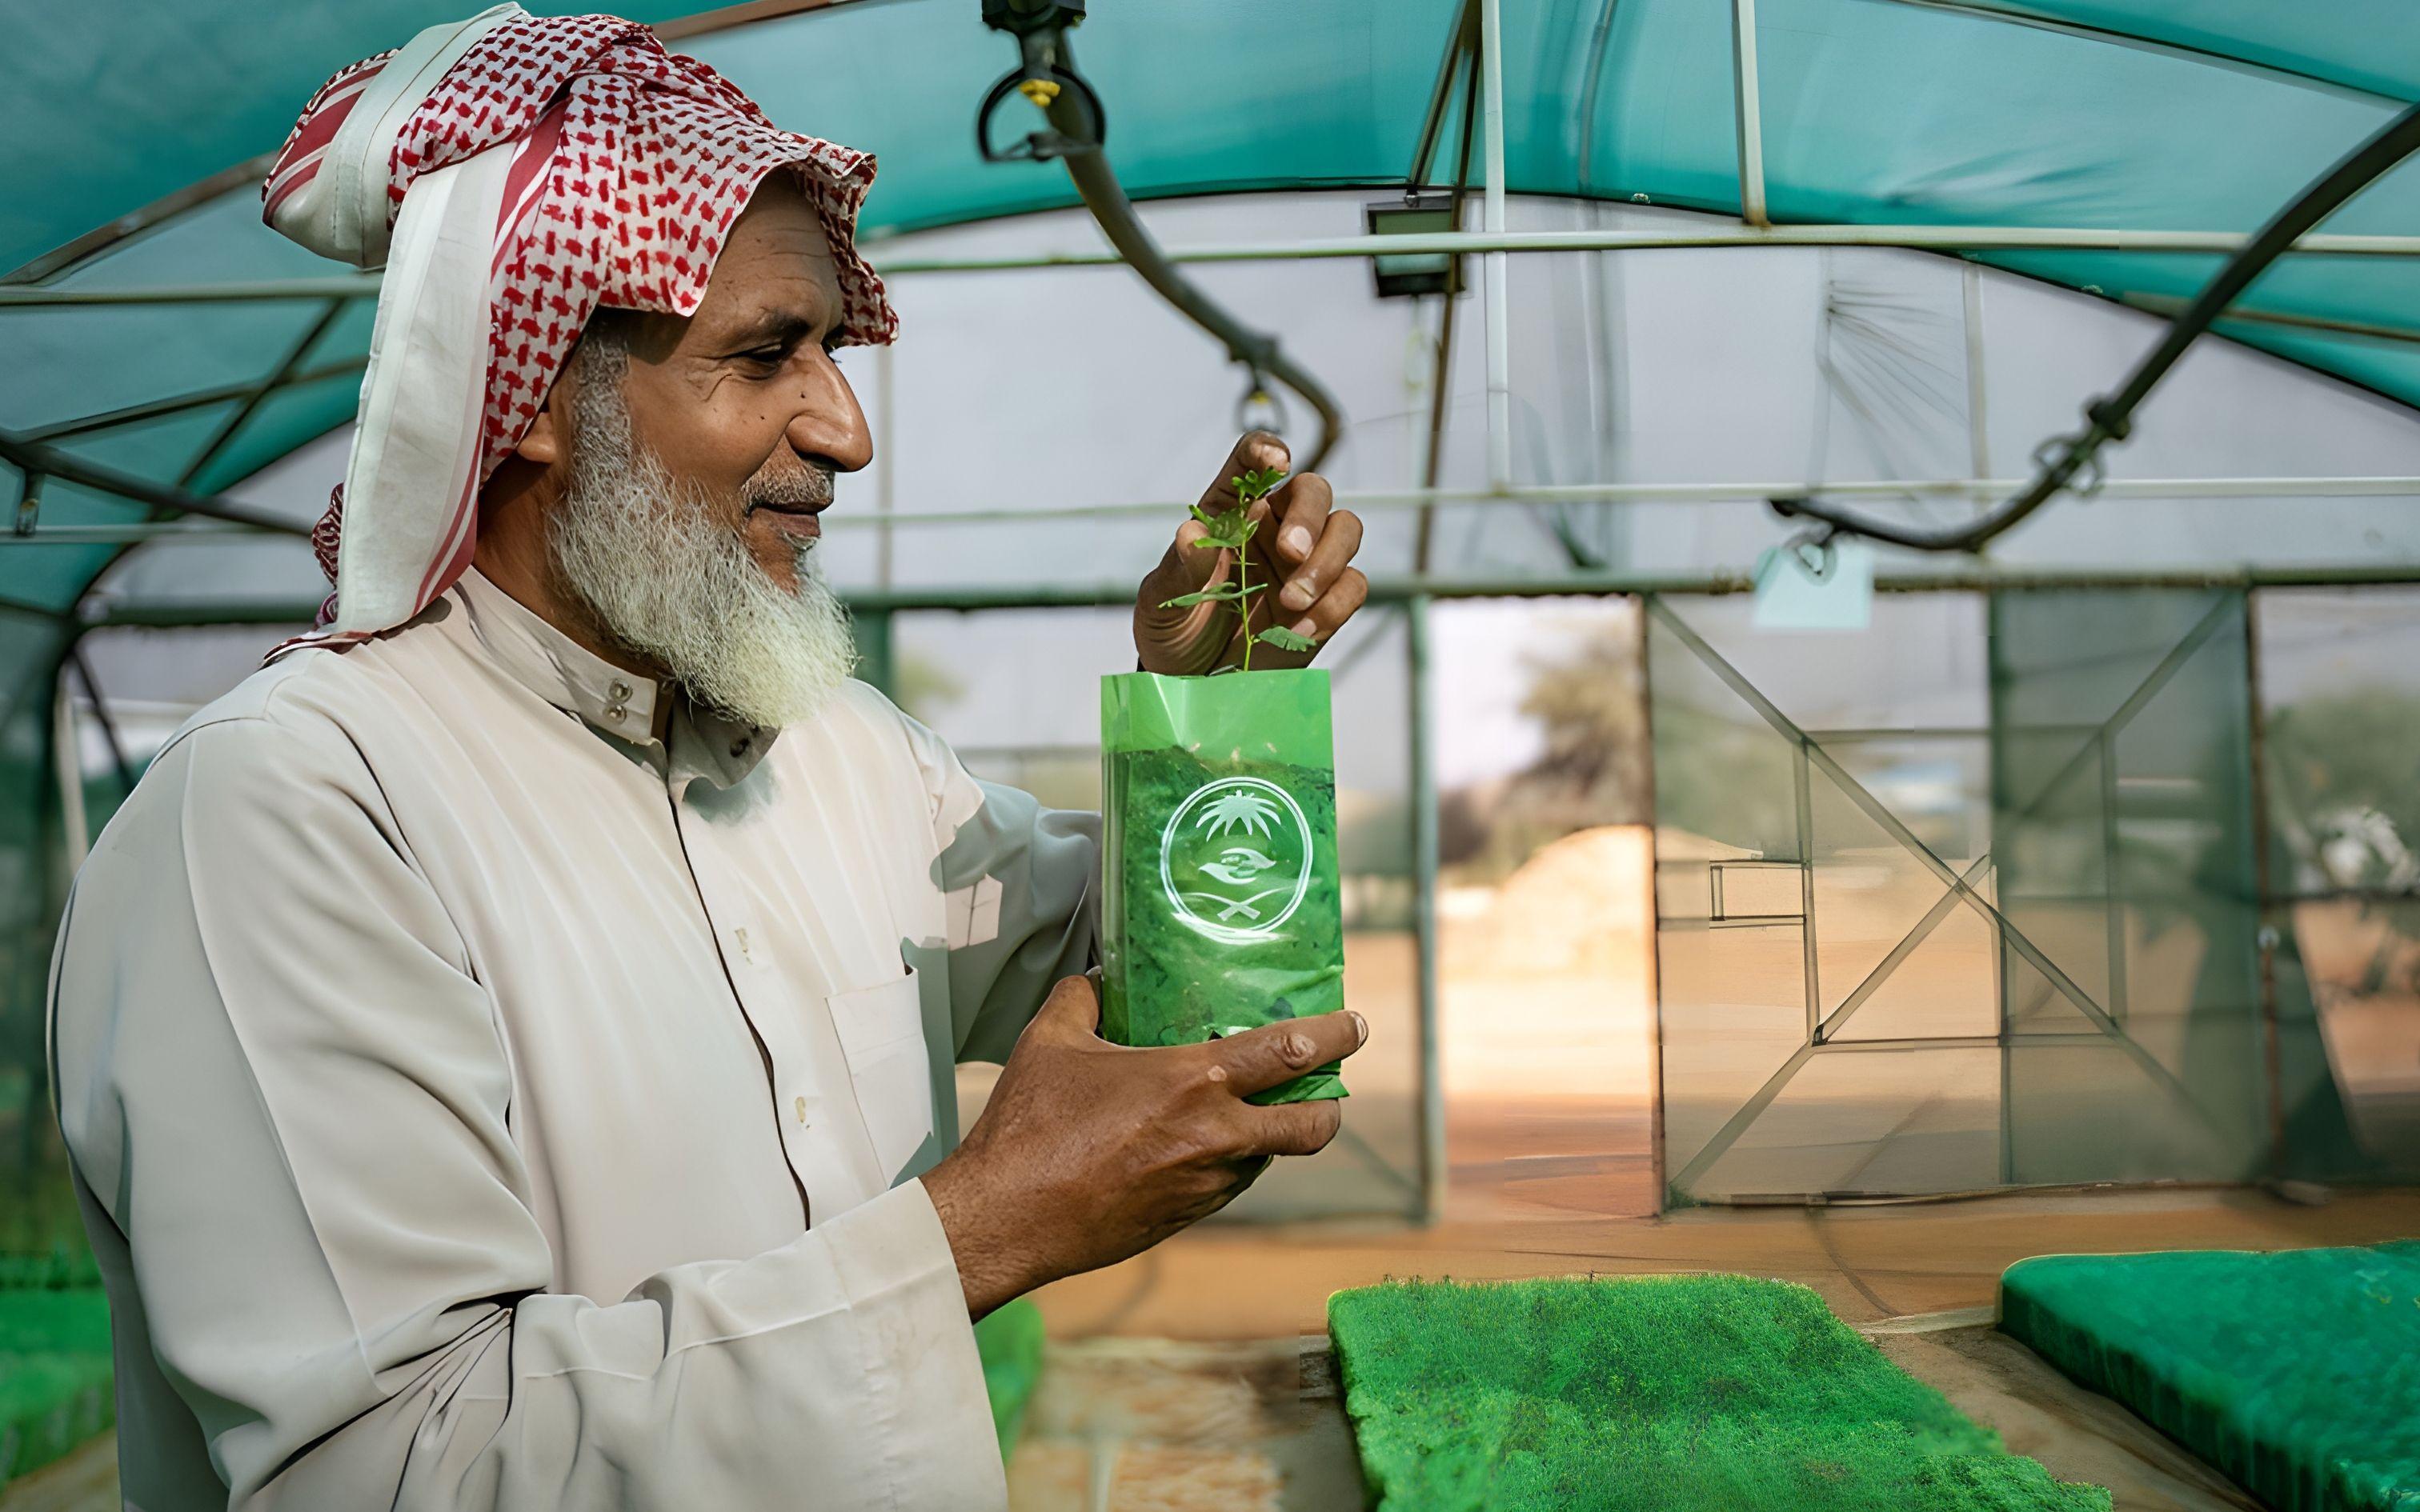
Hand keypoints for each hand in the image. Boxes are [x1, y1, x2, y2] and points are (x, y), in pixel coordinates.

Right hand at [920, 974, 1366, 1317]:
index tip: (1354, 1024)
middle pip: (1310, 1126)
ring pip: (1267, 1159)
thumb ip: (1083, 997)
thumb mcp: (1051, 1040)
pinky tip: (1197, 1146)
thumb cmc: (1030, 1126)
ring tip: (1252, 1112)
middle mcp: (1215, 1136)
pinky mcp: (1185, 1219)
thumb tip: (1098, 978)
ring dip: (1269, 1136)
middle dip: (1330, 1106)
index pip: (1290, 1052)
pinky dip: (1228, 1163)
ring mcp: (1205, 1185)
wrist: (1009, 1216)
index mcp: (1193, 1082)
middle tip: (1328, 1085)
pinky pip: (1226, 1185)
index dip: (1333, 1036)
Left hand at [1134, 431, 1367, 674]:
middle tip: (1291, 552)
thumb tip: (1191, 534)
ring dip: (1328, 560)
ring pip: (1345, 530)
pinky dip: (1334, 604)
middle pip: (1313, 490)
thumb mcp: (1162, 600)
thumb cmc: (1174, 628)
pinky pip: (1353, 585)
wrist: (1191, 682)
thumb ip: (1181, 568)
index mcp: (1229, 511)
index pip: (1251, 461)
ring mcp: (1305, 563)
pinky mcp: (1326, 602)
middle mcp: (1273, 527)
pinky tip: (1301, 628)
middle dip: (1309, 517)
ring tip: (1292, 601)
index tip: (1274, 461)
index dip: (1266, 448)